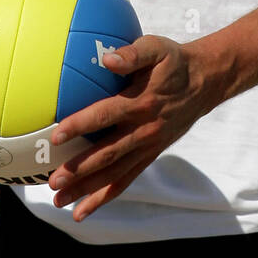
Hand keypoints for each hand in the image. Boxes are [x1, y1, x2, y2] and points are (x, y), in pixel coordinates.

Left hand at [47, 34, 216, 221]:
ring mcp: (148, 146)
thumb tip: (107, 58)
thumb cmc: (173, 61)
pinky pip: (127, 179)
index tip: (57, 135)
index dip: (81, 124)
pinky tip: (83, 209)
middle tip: (52, 181)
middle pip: (107, 154)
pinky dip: (105, 196)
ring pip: (114, 173)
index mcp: (141, 102)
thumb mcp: (157, 47)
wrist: (205, 82)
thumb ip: (133, 53)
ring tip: (60, 201)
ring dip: (86, 189)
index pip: (105, 115)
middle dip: (79, 169)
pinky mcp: (151, 155)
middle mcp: (144, 129)